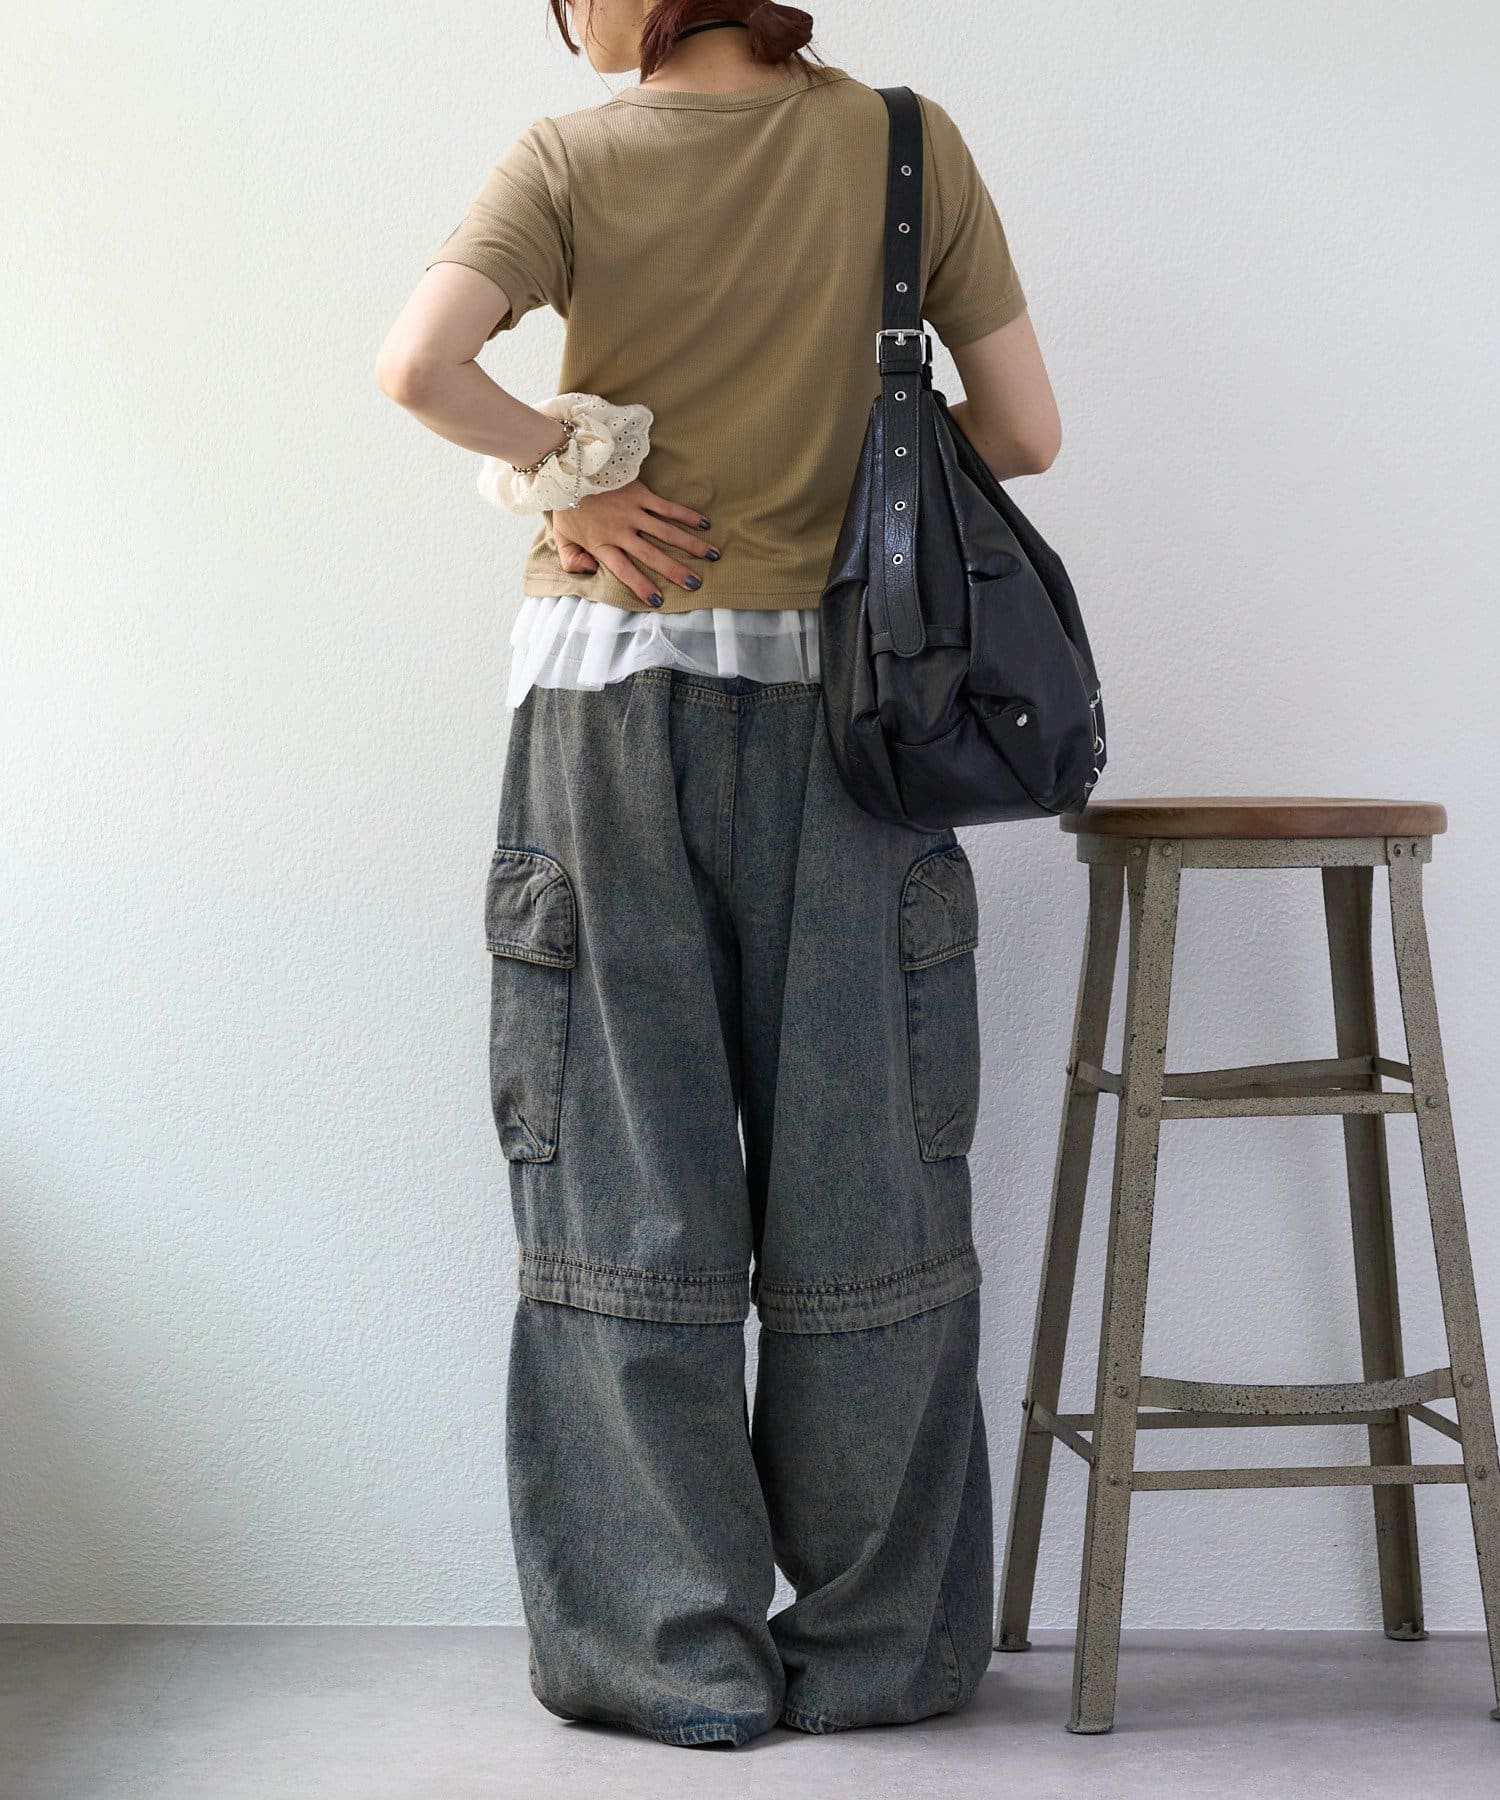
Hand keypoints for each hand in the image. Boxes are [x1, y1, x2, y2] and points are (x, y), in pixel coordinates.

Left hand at [547, 480, 719, 604]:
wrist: (568, 468)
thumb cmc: (565, 505)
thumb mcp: (560, 537)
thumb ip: (572, 561)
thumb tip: (590, 571)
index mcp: (602, 544)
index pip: (624, 570)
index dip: (641, 586)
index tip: (658, 601)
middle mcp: (620, 530)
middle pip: (651, 555)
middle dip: (675, 571)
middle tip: (695, 583)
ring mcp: (632, 511)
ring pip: (666, 531)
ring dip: (691, 544)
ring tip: (712, 555)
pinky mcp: (639, 493)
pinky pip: (667, 507)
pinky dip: (686, 515)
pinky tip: (704, 524)